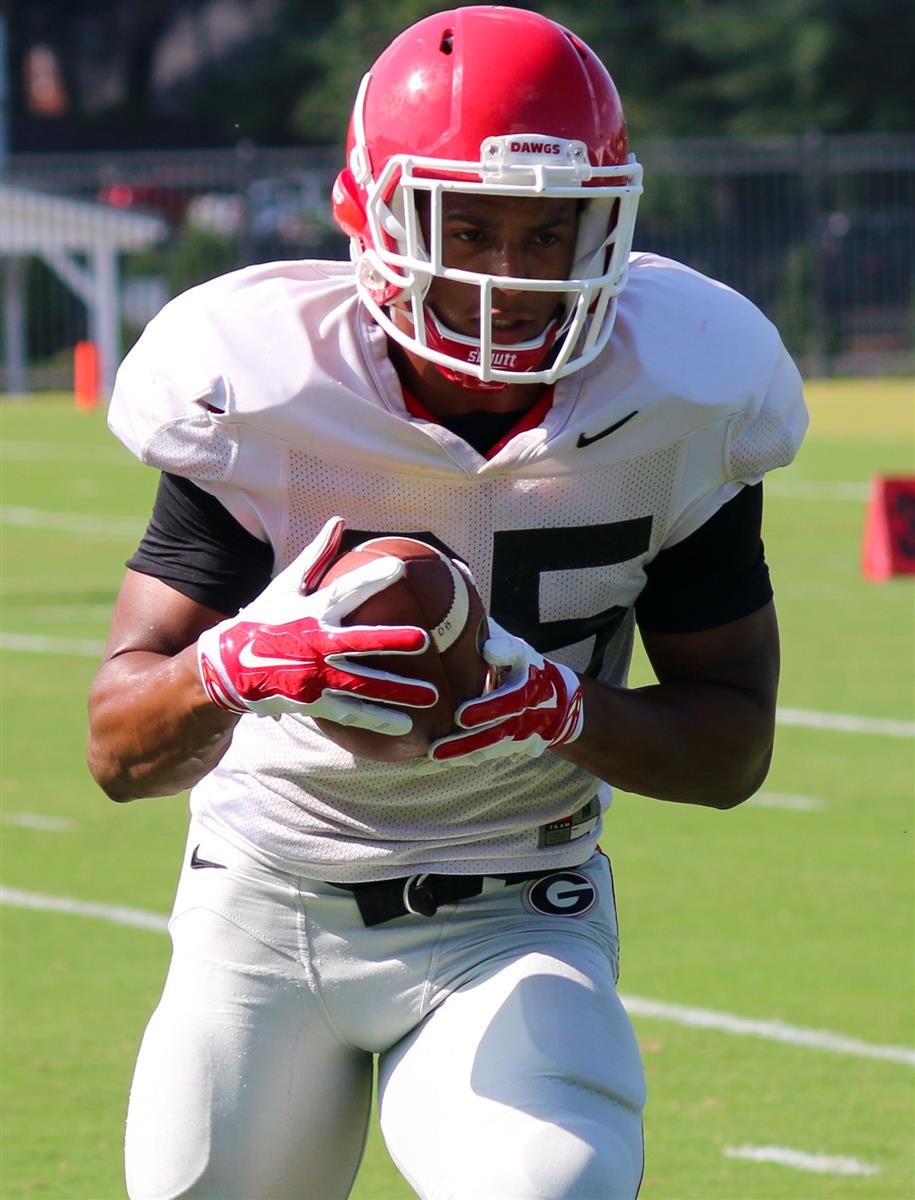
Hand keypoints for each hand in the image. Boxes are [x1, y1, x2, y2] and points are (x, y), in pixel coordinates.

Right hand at [197, 517, 437, 729]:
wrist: (229, 667)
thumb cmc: (264, 619)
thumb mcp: (287, 585)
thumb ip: (317, 555)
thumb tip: (339, 520)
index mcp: (312, 612)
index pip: (345, 591)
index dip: (371, 579)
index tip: (400, 568)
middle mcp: (316, 644)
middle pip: (360, 642)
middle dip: (392, 641)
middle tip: (425, 641)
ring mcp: (316, 676)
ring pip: (363, 684)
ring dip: (398, 691)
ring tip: (432, 696)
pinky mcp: (314, 702)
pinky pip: (351, 712)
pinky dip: (378, 719)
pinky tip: (406, 726)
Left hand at [429, 620, 583, 764]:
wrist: (554, 700)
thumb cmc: (526, 667)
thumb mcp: (519, 651)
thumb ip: (503, 646)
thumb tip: (485, 646)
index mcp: (527, 688)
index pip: (509, 699)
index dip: (486, 708)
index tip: (460, 716)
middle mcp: (522, 718)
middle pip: (494, 734)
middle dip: (465, 743)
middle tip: (436, 749)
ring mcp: (515, 738)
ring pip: (486, 751)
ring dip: (457, 756)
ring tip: (429, 759)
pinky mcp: (504, 749)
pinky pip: (478, 757)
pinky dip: (454, 762)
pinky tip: (425, 767)